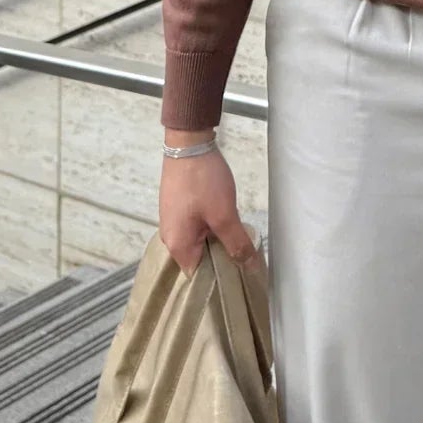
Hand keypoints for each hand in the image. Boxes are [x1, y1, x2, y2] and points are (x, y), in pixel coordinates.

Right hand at [158, 130, 261, 275]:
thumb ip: (236, 244)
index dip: (221, 279)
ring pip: (200, 242)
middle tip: (247, 256)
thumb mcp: (224, 215)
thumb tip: (250, 269)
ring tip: (241, 239)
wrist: (189, 142)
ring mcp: (174, 222)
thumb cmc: (203, 181)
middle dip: (222, 258)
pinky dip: (213, 228)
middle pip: (200, 260)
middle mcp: (171, 238)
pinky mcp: (180, 208)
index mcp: (177, 246)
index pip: (198, 278)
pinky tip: (228, 223)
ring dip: (219, 241)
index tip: (242, 277)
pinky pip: (198, 228)